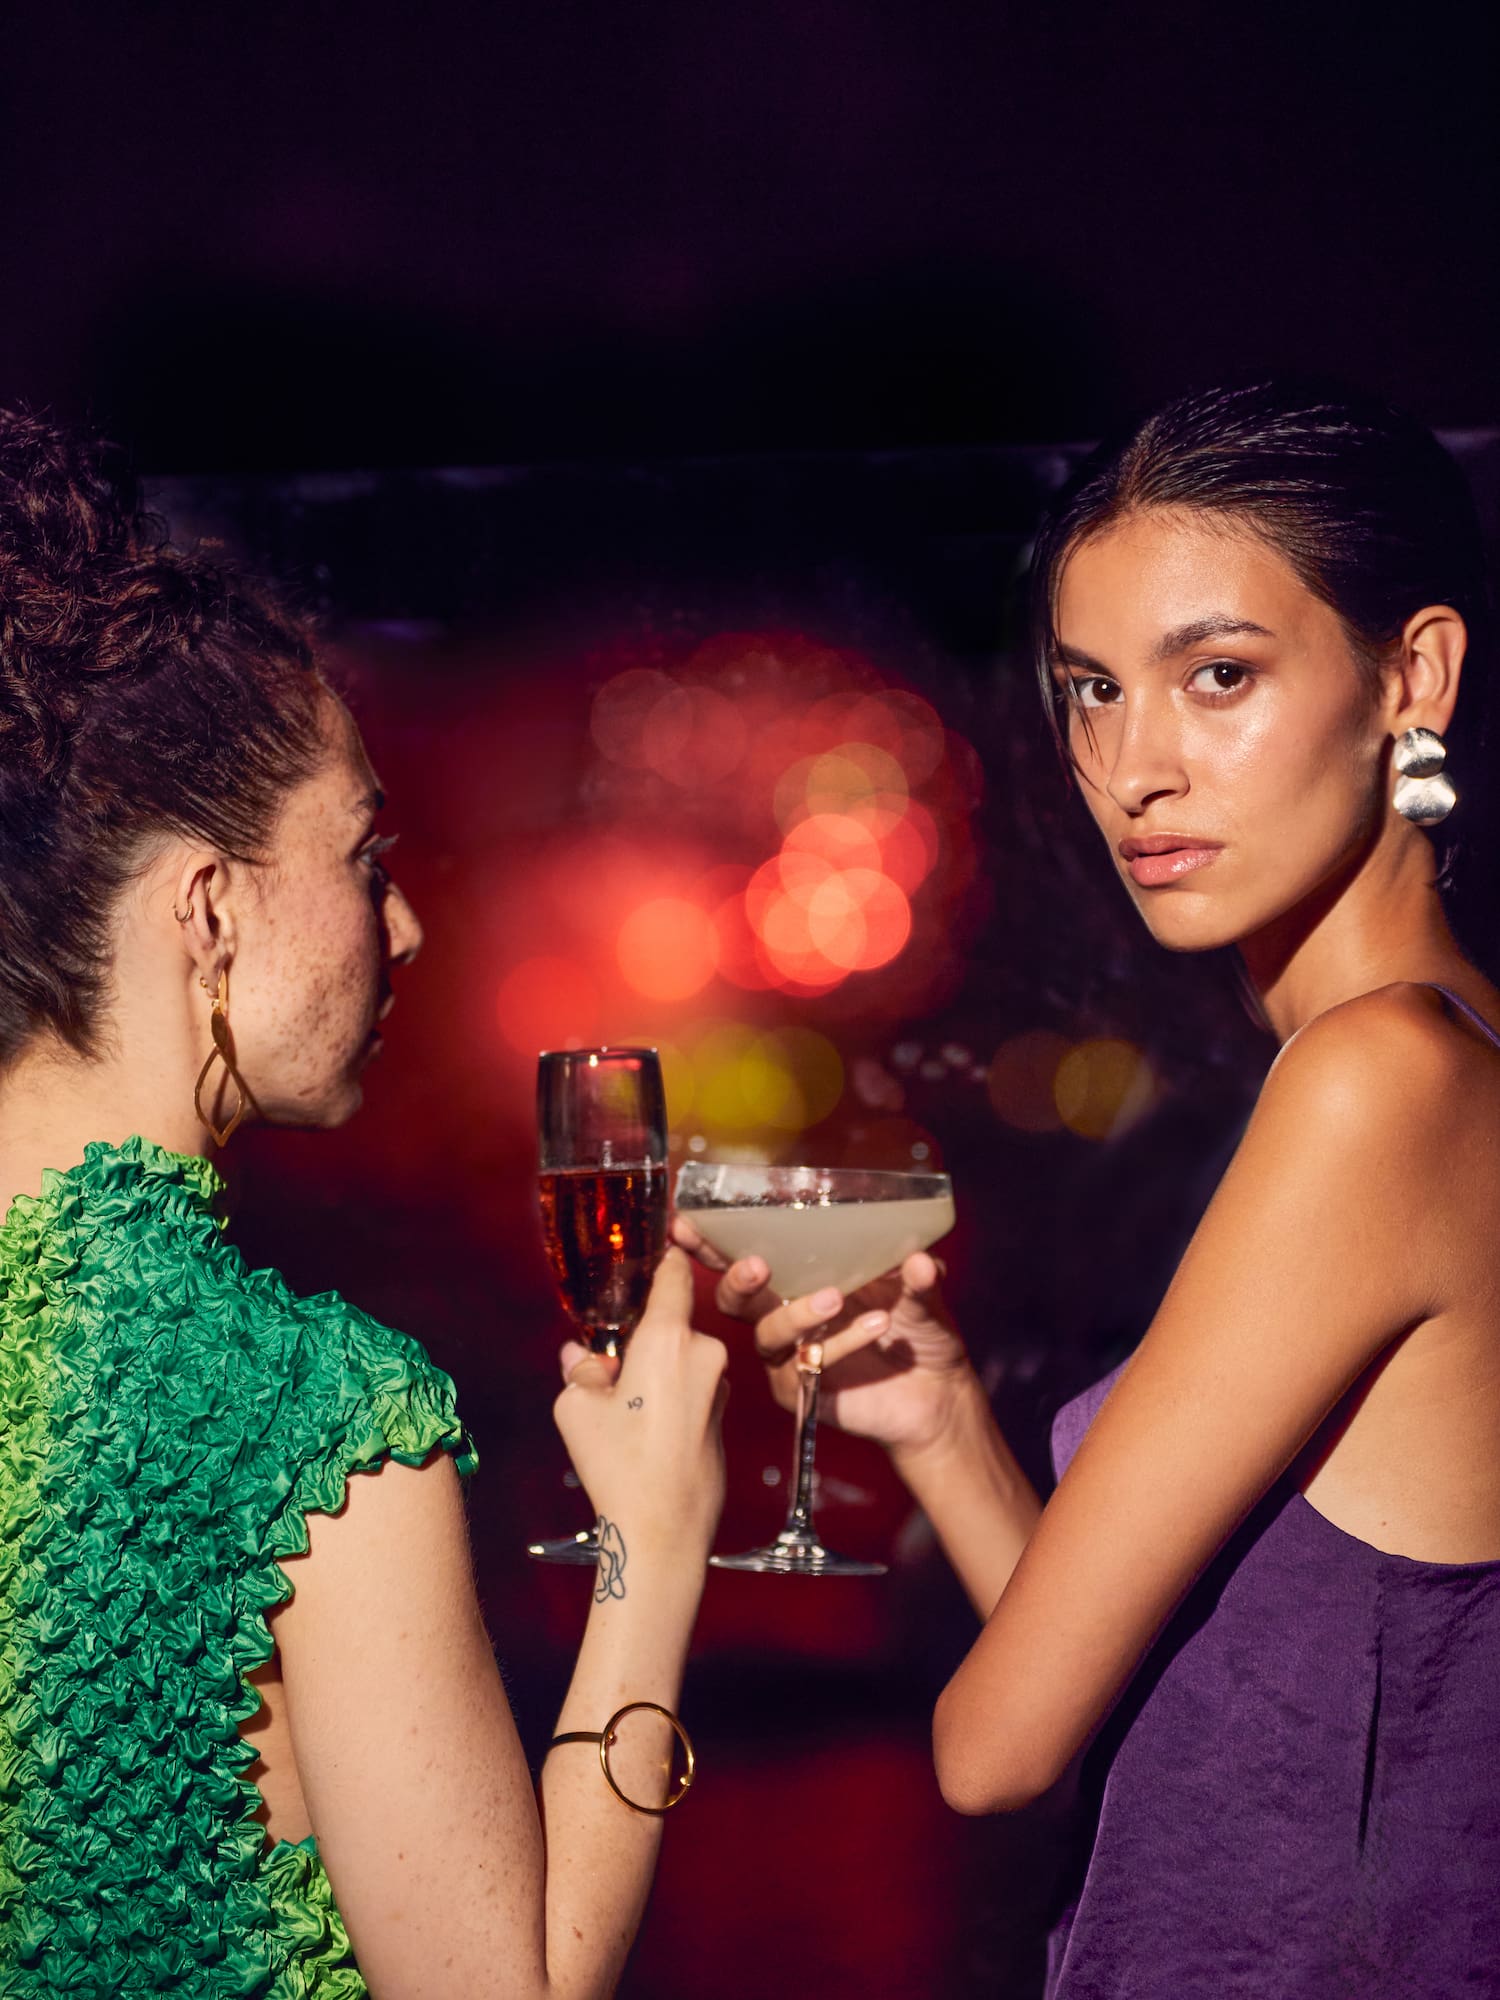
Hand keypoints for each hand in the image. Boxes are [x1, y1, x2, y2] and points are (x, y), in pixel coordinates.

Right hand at [553, 1248, 727, 1561]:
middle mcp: (704, 1352)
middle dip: (642, 1338)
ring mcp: (720, 1386)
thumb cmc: (619, 1464)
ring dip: (657, 1371)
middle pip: (671, 1324)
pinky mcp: (725, 1416)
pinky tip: (646, 1432)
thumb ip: (580, 1369)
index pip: (674, 1276)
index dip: (663, 1259)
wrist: (664, 1529)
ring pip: (681, 1359)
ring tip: (625, 1410)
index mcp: (669, 1337)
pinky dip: (671, 1396)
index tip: (657, 1244)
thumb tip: (581, 1356)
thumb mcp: (576, 1409)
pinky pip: (693, 1388)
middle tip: (610, 1367)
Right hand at [672, 1216, 977, 1458]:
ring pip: (768, 1334)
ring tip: (836, 1298)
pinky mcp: (802, 1392)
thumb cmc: (919, 1331)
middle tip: (758, 1265)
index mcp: (799, 1278)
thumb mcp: (922, 1292)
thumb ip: (918, 1276)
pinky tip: (875, 1326)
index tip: (688, 1222)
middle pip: (737, 1298)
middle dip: (736, 1278)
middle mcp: (784, 1315)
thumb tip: (920, 1260)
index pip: (746, 1254)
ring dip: (797, 1313)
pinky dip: (839, 1344)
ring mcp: (789, 1356)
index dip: (713, 1240)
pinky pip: (803, 1368)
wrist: (939, 1393)